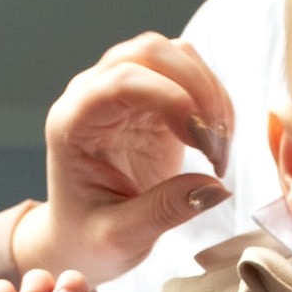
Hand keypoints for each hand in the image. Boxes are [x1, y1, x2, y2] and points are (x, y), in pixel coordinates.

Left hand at [14, 34, 234, 283]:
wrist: (81, 237)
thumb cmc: (88, 239)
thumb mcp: (120, 237)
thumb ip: (163, 211)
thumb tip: (215, 188)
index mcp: (72, 124)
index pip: (120, 81)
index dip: (170, 99)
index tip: (201, 144)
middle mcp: (93, 96)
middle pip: (150, 52)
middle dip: (196, 92)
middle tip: (216, 151)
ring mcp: (124, 93)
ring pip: (175, 55)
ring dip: (210, 95)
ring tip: (219, 151)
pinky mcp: (153, 101)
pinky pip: (192, 76)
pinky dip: (215, 103)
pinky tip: (217, 144)